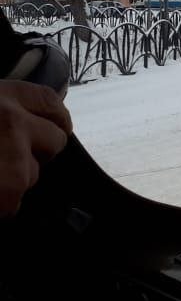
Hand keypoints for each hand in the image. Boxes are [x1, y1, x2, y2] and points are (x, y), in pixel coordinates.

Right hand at [0, 81, 72, 216]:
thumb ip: (2, 112)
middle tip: (5, 159)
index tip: (54, 126)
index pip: (50, 101)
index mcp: (0, 95)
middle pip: (56, 139)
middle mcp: (13, 120)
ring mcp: (14, 155)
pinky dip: (1, 205)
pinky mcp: (10, 188)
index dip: (55, 117)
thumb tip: (26, 121)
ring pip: (32, 174)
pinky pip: (15, 203)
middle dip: (36, 153)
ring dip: (11, 181)